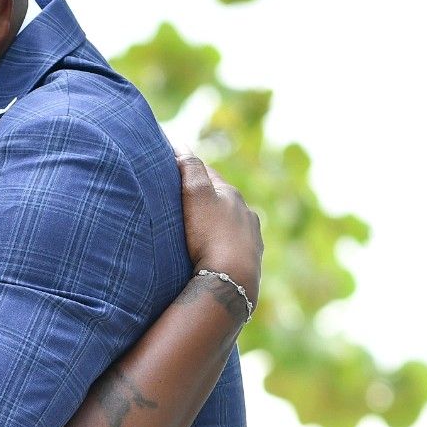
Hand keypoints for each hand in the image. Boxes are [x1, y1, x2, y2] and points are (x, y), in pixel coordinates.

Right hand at [176, 151, 260, 304]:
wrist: (231, 280)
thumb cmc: (210, 235)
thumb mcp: (196, 194)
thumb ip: (190, 168)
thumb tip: (181, 146)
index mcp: (232, 195)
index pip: (209, 174)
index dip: (190, 169)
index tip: (174, 166)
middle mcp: (246, 214)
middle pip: (222, 200)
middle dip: (206, 198)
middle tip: (183, 200)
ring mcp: (251, 239)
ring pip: (231, 225)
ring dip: (217, 224)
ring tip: (199, 230)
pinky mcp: (251, 263)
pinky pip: (234, 247)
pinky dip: (223, 245)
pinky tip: (215, 253)